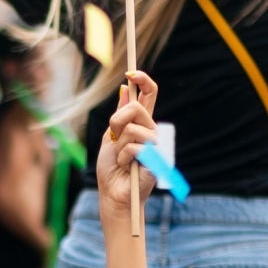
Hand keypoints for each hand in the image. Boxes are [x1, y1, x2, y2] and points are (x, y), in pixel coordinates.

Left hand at [95, 70, 159, 220]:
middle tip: (114, 136)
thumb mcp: (110, 137)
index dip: (143, 80)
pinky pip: (134, 148)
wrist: (113, 195)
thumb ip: (119, 115)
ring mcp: (155, 145)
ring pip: (133, 129)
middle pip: (137, 108)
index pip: (149, 95)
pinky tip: (126, 168)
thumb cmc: (110, 170)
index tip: (131, 73)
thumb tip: (124, 88)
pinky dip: (122, 158)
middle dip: (118, 120)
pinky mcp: (156, 160)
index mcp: (140, 124)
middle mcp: (151, 131)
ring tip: (121, 159)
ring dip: (119, 145)